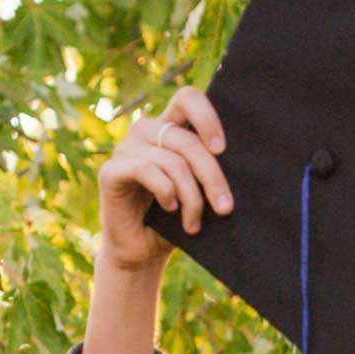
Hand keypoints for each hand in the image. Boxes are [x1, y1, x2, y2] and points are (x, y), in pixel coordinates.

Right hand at [98, 87, 232, 272]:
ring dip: (191, 196)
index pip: (188, 99)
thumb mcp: (201, 191)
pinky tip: (170, 208)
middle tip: (225, 208)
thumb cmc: (177, 221)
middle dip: (211, 176)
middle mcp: (146, 132)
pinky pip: (146, 169)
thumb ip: (211, 168)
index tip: (222, 149)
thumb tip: (243, 162)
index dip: (207, 117)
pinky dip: (165, 191)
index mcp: (170, 128)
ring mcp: (126, 149)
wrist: (144, 253)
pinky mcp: (110, 171)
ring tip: (194, 222)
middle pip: (187, 140)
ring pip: (172, 160)